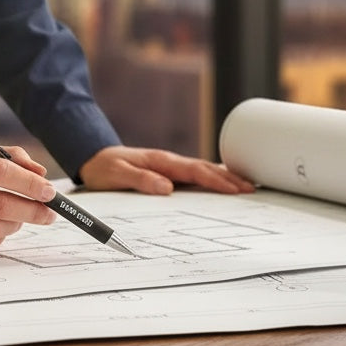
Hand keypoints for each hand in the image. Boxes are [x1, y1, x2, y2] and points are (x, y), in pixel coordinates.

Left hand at [78, 146, 253, 195]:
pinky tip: (222, 183)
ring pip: (202, 169)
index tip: (236, 189)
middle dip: (229, 178)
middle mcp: (168, 162)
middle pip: (205, 168)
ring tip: (246, 185)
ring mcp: (169, 165)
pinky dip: (212, 177)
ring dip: (224, 177)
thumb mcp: (117, 175)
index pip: (194, 171)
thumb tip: (167, 188)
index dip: (216, 180)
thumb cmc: (104, 168)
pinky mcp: (167, 171)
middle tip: (252, 188)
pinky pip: (194, 174)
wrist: (93, 157)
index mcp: (160, 162)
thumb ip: (141, 181)